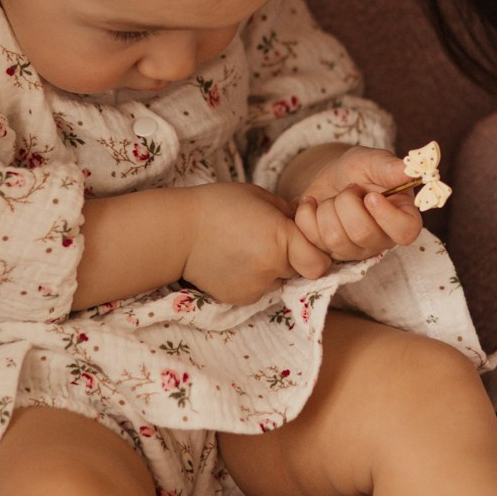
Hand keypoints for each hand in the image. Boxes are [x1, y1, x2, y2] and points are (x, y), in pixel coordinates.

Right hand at [182, 182, 331, 304]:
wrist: (176, 233)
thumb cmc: (218, 205)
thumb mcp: (260, 196)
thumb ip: (289, 213)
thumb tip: (307, 223)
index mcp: (281, 240)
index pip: (320, 263)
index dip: (316, 252)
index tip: (305, 241)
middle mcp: (272, 270)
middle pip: (300, 271)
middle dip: (293, 257)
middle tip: (268, 239)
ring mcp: (255, 288)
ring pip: (279, 281)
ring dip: (272, 268)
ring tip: (246, 248)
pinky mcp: (240, 299)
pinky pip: (259, 289)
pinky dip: (253, 277)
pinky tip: (234, 261)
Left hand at [291, 146, 423, 262]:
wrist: (330, 178)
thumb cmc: (359, 170)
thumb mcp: (374, 161)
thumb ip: (391, 167)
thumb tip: (411, 169)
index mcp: (403, 217)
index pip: (406, 232)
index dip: (387, 216)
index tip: (371, 196)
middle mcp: (382, 240)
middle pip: (363, 233)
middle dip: (346, 202)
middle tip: (348, 189)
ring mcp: (355, 250)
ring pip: (335, 238)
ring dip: (327, 208)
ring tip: (333, 198)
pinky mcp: (329, 254)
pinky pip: (312, 240)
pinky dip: (306, 215)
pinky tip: (313, 205)